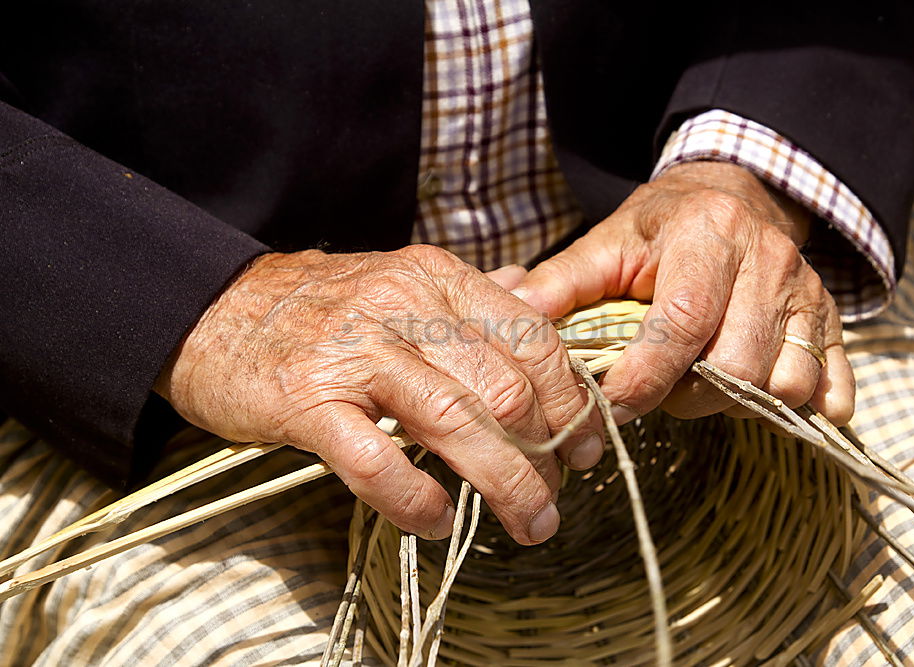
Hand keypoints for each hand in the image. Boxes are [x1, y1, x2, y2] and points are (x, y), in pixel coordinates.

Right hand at [155, 246, 602, 544]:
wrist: (211, 309)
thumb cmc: (319, 308)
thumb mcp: (401, 281)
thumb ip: (470, 297)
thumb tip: (535, 303)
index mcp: (437, 278)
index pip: (534, 339)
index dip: (575, 400)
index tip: (589, 445)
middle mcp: (403, 307)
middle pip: (506, 389)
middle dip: (548, 454)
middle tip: (556, 494)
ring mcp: (354, 353)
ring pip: (455, 424)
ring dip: (505, 484)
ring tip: (527, 522)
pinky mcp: (306, 401)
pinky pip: (375, 460)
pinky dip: (415, 499)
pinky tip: (436, 521)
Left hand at [512, 161, 854, 425]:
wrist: (732, 196)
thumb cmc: (659, 230)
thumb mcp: (607, 243)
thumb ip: (562, 282)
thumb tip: (514, 318)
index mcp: (707, 232)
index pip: (682, 322)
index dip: (643, 377)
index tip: (610, 405)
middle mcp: (767, 258)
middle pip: (735, 363)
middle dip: (687, 396)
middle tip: (660, 387)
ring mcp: (807, 290)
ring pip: (781, 382)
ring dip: (735, 401)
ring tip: (702, 381)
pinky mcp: (831, 318)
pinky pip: (830, 381)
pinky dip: (806, 403)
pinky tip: (766, 396)